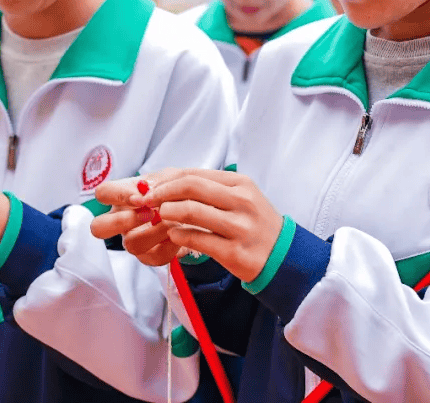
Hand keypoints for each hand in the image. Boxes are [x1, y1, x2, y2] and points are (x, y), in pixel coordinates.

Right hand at [92, 170, 185, 266]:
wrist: (196, 208)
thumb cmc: (177, 190)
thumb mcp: (170, 178)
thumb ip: (159, 183)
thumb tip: (147, 196)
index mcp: (123, 198)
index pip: (103, 193)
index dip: (117, 196)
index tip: (140, 197)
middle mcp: (122, 221)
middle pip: (99, 228)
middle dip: (122, 221)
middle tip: (149, 213)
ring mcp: (134, 240)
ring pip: (130, 245)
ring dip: (155, 232)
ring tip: (173, 222)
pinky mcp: (152, 256)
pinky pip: (156, 257)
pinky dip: (172, 244)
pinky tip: (181, 233)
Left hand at [135, 169, 283, 282]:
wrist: (283, 256)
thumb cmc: (254, 224)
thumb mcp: (239, 198)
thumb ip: (207, 189)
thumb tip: (166, 181)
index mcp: (240, 184)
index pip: (194, 174)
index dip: (165, 180)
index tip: (147, 188)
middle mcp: (242, 201)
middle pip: (191, 186)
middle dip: (161, 193)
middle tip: (146, 201)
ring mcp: (239, 227)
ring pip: (192, 211)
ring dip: (167, 213)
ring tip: (160, 217)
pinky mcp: (234, 252)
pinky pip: (197, 239)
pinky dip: (179, 235)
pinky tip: (173, 235)